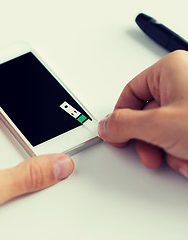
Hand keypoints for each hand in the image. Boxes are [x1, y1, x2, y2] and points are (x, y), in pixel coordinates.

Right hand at [98, 50, 187, 176]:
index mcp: (170, 69)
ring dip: (166, 150)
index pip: (130, 92)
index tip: (117, 135)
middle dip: (148, 140)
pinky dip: (181, 153)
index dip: (120, 117)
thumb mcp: (160, 124)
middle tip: (151, 151)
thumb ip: (124, 125)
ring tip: (180, 156)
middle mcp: (182, 82)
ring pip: (163, 130)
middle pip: (146, 114)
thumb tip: (106, 126)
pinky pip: (180, 137)